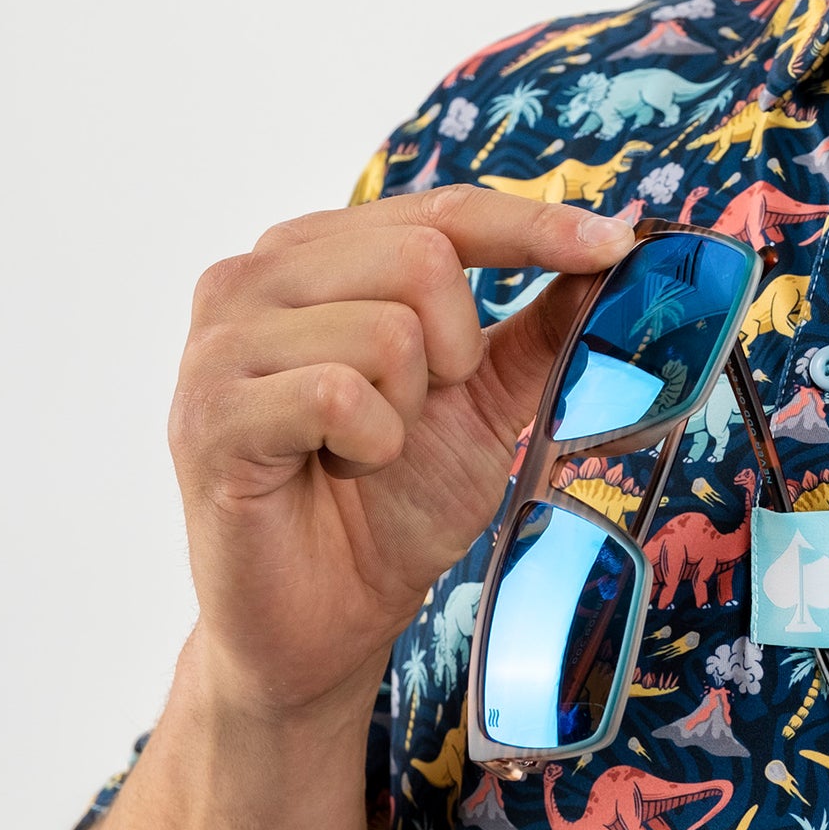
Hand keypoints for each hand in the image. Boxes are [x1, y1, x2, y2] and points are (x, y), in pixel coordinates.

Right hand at [169, 186, 635, 717]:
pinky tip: (337, 470)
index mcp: (317, 258)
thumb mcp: (482, 404)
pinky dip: (370, 446)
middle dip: (456, 351)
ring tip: (364, 451)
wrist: (325, 618)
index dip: (536, 226)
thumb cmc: (387, 507)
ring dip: (407, 413)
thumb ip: (537, 330)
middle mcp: (256, 279)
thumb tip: (613, 258)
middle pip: (421, 256)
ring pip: (387, 331)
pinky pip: (341, 394)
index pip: (443, 211)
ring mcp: (221, 343)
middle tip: (420, 414)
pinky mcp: (211, 413)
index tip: (617, 245)